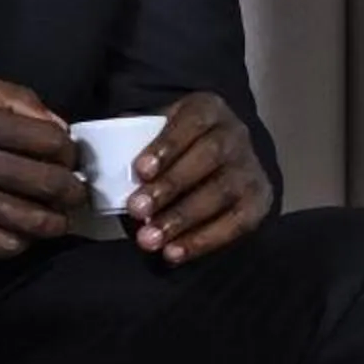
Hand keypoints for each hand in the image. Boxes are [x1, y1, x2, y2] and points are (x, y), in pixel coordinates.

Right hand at [0, 71, 82, 257]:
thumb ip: (14, 97)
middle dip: (71, 192)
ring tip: (57, 220)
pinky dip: (19, 242)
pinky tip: (20, 234)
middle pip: (47, 182)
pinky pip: (1, 245)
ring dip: (53, 222)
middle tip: (74, 195)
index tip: (66, 161)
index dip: (68, 153)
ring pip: (29, 219)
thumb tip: (59, 126)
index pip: (50, 141)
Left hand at [122, 93, 273, 265]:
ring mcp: (250, 168)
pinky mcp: (259, 201)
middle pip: (210, 156)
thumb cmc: (177, 148)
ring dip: (183, 218)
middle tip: (136, 209)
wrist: (223, 161)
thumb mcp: (158, 130)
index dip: (168, 145)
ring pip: (222, 191)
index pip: (192, 122)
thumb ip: (135, 139)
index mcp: (208, 109)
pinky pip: (236, 223)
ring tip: (149, 240)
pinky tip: (173, 254)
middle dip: (171, 184)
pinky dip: (204, 240)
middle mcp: (235, 134)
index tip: (140, 170)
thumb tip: (103, 159)